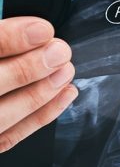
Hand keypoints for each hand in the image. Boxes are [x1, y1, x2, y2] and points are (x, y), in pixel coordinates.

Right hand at [0, 17, 76, 152]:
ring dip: (40, 94)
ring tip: (64, 72)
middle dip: (28, 68)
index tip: (42, 30)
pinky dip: (41, 116)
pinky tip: (64, 95)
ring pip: (0, 116)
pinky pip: (8, 137)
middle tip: (59, 52)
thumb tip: (27, 29)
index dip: (9, 38)